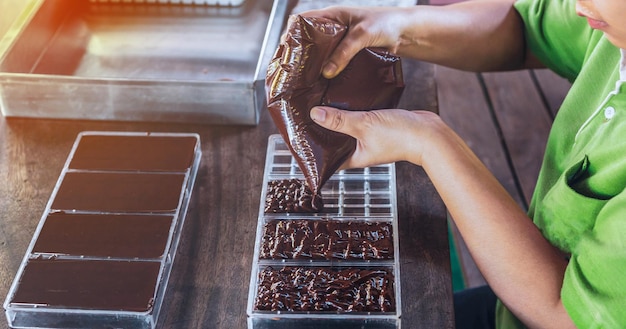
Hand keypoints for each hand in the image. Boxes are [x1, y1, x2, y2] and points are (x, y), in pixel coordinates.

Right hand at [300, 6, 409, 77]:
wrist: (407, 32)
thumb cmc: (387, 23)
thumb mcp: (363, 35)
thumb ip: (344, 52)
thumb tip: (327, 73)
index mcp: (332, 16)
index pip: (302, 21)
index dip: (290, 34)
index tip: (284, 50)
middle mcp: (333, 28)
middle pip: (307, 41)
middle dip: (298, 55)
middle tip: (290, 71)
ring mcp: (341, 42)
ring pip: (319, 54)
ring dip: (312, 66)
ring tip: (302, 80)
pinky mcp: (349, 55)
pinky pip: (332, 63)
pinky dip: (326, 72)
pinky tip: (322, 83)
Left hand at [310, 106, 443, 168]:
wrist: (430, 133)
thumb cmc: (401, 136)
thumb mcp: (364, 125)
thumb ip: (340, 120)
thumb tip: (315, 114)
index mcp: (352, 157)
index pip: (325, 157)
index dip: (312, 149)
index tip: (298, 138)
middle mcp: (358, 149)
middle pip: (333, 139)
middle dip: (321, 128)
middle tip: (304, 113)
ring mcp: (368, 137)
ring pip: (345, 126)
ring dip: (335, 116)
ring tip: (318, 101)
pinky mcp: (376, 125)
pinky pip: (358, 117)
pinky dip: (350, 109)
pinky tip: (342, 96)